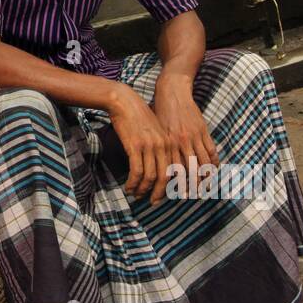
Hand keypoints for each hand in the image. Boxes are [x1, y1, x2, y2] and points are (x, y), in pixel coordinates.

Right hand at [105, 88, 173, 205]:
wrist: (124, 101)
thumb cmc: (139, 115)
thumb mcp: (155, 130)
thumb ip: (161, 146)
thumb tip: (160, 166)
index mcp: (171, 142)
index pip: (177, 170)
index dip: (173, 186)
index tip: (166, 195)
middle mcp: (163, 145)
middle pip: (166, 177)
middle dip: (160, 193)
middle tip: (153, 201)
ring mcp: (150, 146)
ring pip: (151, 177)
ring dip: (143, 190)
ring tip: (137, 195)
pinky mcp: (135, 146)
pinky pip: (136, 171)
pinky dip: (133, 183)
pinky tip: (128, 187)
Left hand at [152, 76, 219, 188]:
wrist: (172, 91)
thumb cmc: (159, 111)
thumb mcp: (156, 130)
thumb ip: (159, 146)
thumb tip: (155, 164)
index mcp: (167, 143)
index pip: (173, 169)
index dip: (174, 183)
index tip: (174, 194)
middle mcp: (180, 142)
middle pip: (188, 170)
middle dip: (191, 185)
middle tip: (192, 196)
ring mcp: (193, 136)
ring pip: (202, 163)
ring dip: (205, 178)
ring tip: (205, 189)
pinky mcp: (203, 130)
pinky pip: (211, 150)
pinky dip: (214, 162)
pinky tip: (214, 171)